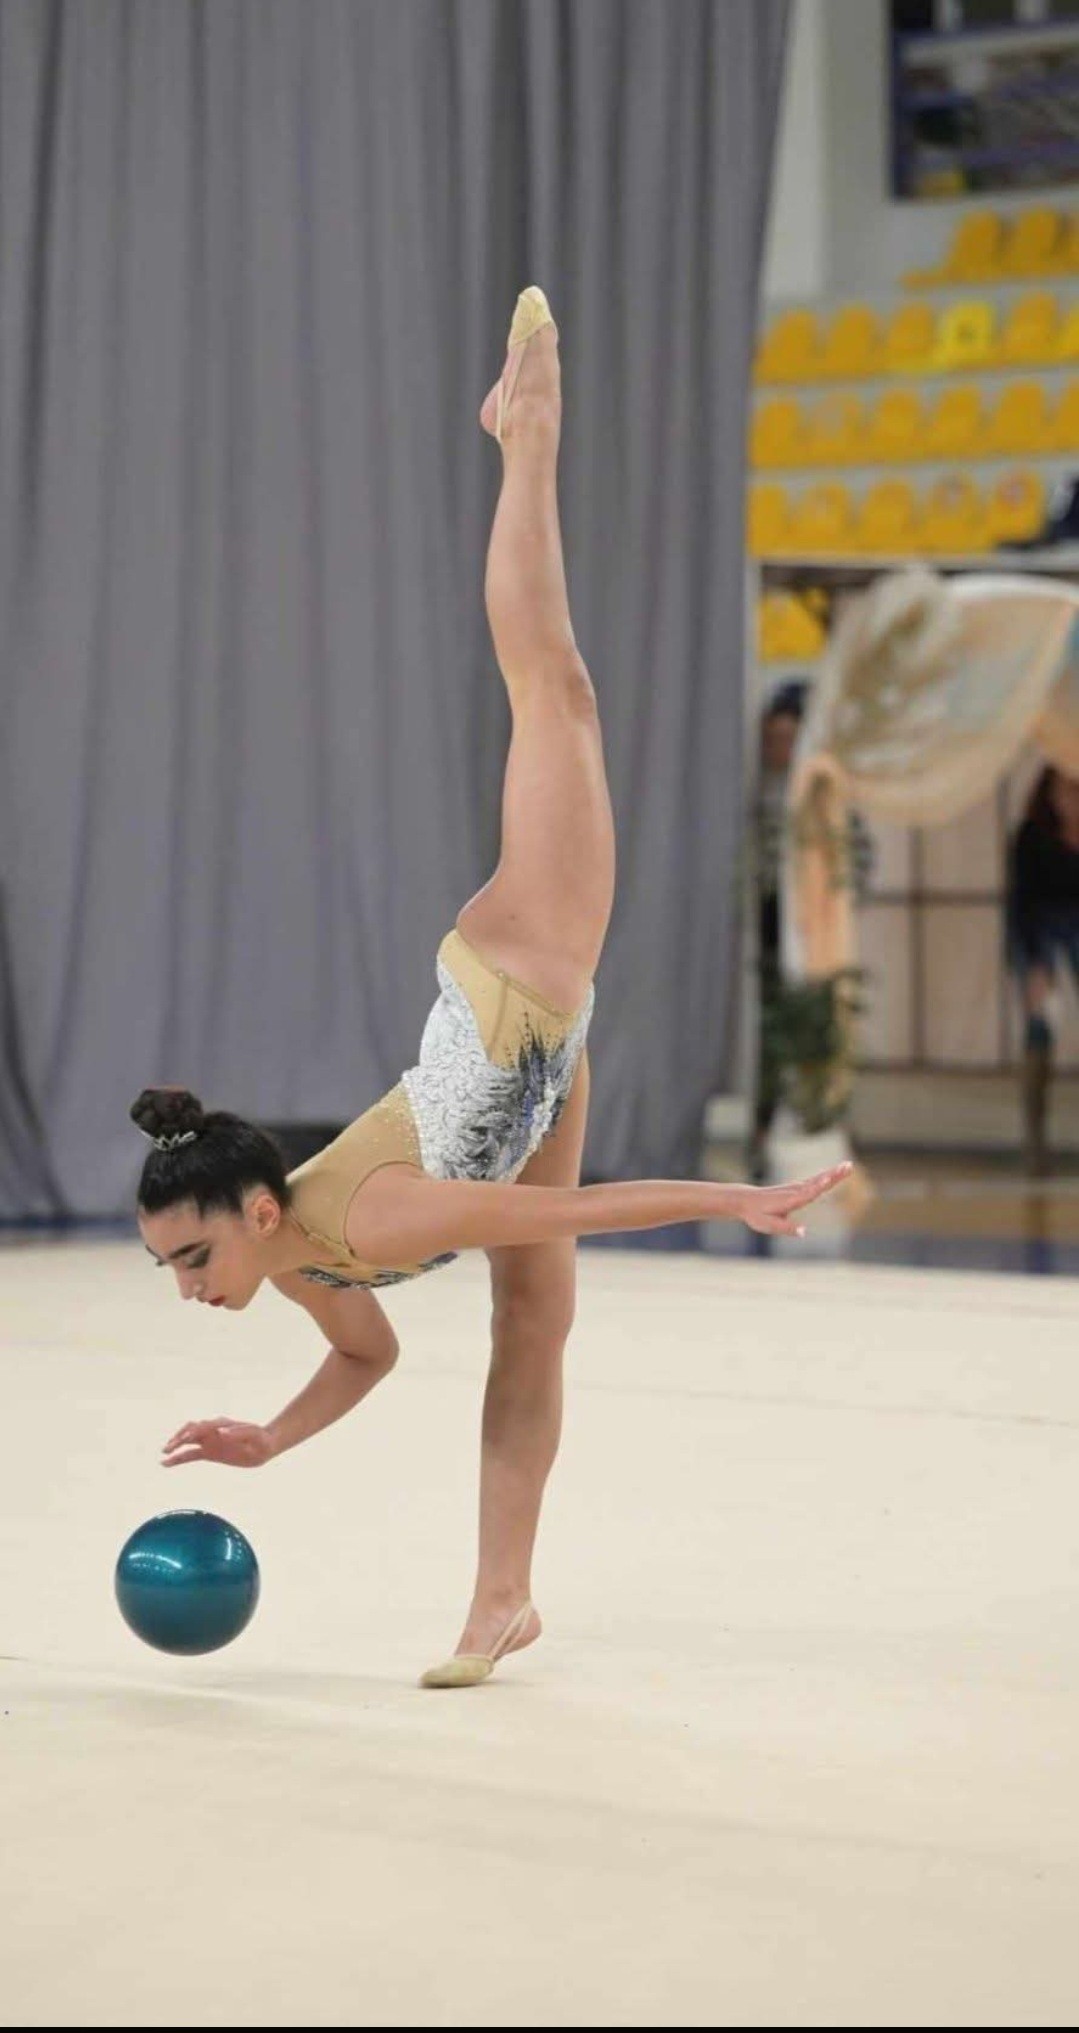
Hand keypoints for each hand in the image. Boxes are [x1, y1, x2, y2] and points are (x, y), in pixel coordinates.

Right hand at [161, 1418, 275, 1468]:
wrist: (265, 1446)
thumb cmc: (261, 1438)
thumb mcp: (254, 1435)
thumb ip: (239, 1433)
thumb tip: (221, 1433)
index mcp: (222, 1424)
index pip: (204, 1426)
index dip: (194, 1432)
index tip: (185, 1441)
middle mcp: (213, 1431)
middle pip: (191, 1430)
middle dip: (179, 1438)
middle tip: (169, 1449)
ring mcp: (209, 1441)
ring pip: (187, 1441)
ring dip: (175, 1446)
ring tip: (164, 1455)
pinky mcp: (209, 1452)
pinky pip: (190, 1455)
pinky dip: (178, 1459)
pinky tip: (166, 1464)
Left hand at [734, 1162, 852, 1237]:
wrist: (745, 1201)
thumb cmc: (756, 1215)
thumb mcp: (768, 1225)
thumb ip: (786, 1229)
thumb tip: (804, 1232)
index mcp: (790, 1200)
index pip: (808, 1193)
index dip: (819, 1186)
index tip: (829, 1178)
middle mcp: (795, 1191)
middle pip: (818, 1182)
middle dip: (834, 1175)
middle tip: (848, 1165)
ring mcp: (796, 1188)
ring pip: (818, 1179)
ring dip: (834, 1172)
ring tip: (848, 1165)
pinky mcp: (796, 1188)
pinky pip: (815, 1181)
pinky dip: (827, 1176)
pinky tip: (836, 1172)